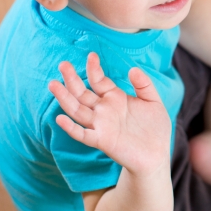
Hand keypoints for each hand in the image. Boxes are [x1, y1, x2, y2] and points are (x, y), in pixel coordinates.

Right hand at [48, 52, 170, 174]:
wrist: (157, 155)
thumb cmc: (154, 128)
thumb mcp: (153, 101)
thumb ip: (144, 84)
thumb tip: (132, 68)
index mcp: (115, 98)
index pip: (99, 80)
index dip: (94, 68)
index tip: (91, 55)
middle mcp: (104, 110)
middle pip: (83, 93)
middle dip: (72, 79)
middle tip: (63, 65)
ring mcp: (101, 125)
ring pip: (78, 110)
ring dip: (65, 99)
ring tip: (53, 84)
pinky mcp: (102, 141)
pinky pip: (83, 134)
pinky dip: (71, 128)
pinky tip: (60, 118)